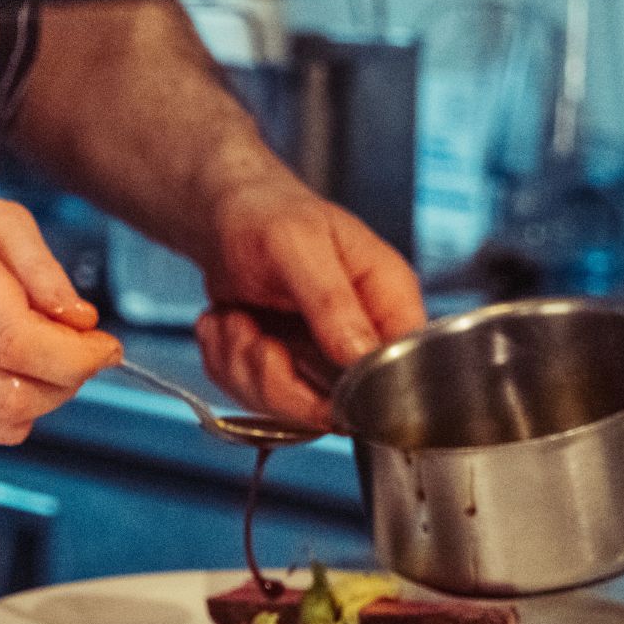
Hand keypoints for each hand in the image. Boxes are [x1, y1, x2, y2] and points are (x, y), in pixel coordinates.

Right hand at [0, 184, 120, 444]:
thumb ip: (40, 268)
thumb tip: (80, 324)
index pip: (15, 339)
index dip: (75, 356)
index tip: (104, 347)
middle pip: (9, 391)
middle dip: (66, 381)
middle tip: (80, 355)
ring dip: (41, 400)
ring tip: (43, 360)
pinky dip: (6, 410)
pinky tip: (2, 372)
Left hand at [194, 176, 424, 428]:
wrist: (223, 219)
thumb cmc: (269, 215)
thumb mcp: (300, 246)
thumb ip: (331, 301)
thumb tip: (360, 354)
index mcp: (388, 299)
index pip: (400, 370)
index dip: (358, 389)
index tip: (308, 369)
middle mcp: (360, 338)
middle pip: (334, 407)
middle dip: (274, 377)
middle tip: (249, 333)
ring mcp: (322, 362)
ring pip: (285, 409)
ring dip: (242, 365)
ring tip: (234, 319)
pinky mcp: (285, 374)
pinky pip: (251, 399)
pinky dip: (225, 364)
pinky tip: (228, 325)